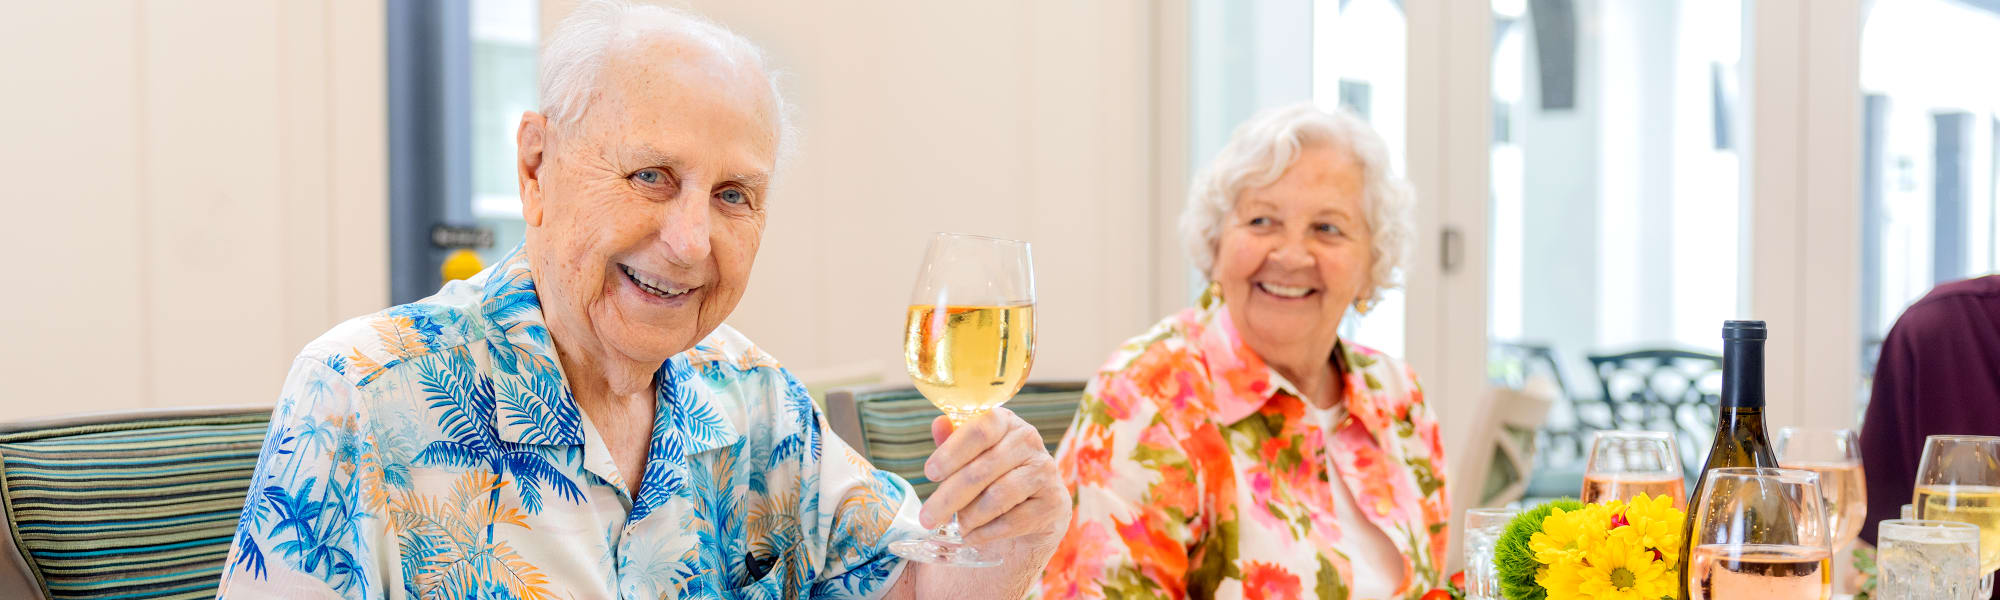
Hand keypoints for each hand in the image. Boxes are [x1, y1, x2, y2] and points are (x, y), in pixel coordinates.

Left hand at [919, 407, 1070, 547]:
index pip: (978, 431)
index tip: (929, 474)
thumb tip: (939, 424)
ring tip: (957, 526)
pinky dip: (986, 533)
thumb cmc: (993, 477)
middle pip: (982, 470)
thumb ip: (954, 442)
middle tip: (926, 518)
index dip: (951, 452)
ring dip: (969, 517)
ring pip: (997, 497)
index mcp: (1005, 422)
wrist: (1031, 512)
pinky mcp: (1054, 502)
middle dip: (949, 497)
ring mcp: (1045, 470)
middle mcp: (1028, 440)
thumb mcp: (971, 457)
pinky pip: (1012, 521)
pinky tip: (973, 536)